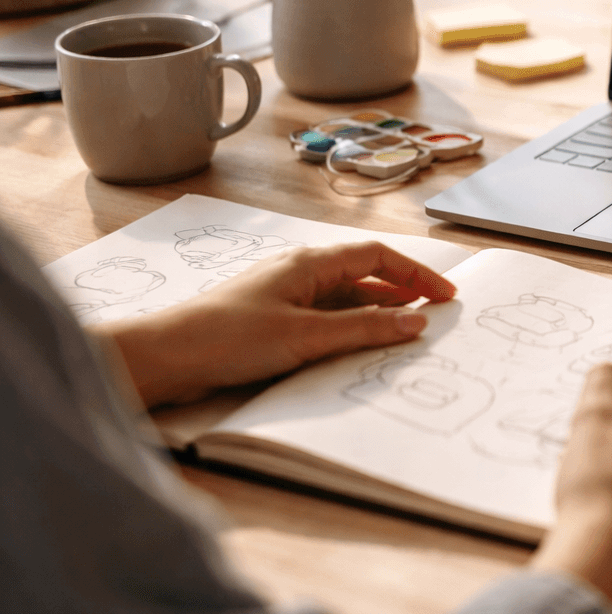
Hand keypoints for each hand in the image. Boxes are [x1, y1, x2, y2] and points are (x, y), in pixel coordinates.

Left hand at [98, 241, 455, 408]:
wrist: (164, 356)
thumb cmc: (225, 337)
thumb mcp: (305, 336)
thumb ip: (364, 329)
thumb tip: (415, 322)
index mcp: (308, 263)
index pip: (377, 257)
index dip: (415, 273)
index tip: (445, 294)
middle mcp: (298, 272)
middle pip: (363, 275)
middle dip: (401, 291)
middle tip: (433, 312)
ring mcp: (283, 295)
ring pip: (343, 298)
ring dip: (375, 312)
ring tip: (403, 331)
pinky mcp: (270, 320)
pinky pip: (323, 317)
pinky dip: (349, 327)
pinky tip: (357, 346)